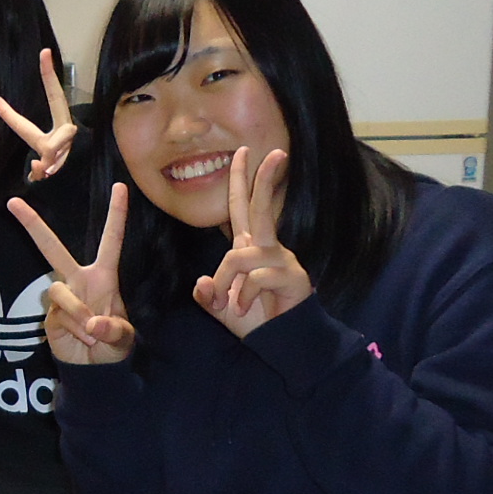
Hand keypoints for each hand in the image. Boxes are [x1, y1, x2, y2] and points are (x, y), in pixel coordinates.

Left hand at [0, 48, 79, 182]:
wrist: (73, 174)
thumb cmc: (52, 153)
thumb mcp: (35, 137)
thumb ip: (16, 120)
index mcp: (60, 120)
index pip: (55, 94)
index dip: (49, 75)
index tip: (44, 52)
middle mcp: (67, 133)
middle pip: (66, 131)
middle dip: (57, 140)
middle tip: (52, 144)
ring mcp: (68, 150)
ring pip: (55, 152)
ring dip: (46, 162)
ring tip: (38, 166)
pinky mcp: (65, 165)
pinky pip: (49, 168)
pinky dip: (40, 171)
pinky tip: (36, 174)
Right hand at [9, 182, 133, 365]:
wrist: (93, 368)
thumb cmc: (113, 345)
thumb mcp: (124, 338)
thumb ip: (114, 329)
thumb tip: (93, 324)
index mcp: (103, 276)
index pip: (111, 240)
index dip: (116, 214)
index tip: (120, 186)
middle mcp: (79, 279)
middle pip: (52, 247)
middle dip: (33, 225)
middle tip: (13, 203)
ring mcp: (62, 295)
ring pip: (60, 290)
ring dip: (78, 312)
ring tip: (91, 333)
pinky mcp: (50, 313)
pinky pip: (59, 313)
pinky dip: (74, 328)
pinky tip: (82, 338)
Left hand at [192, 147, 310, 337]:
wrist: (278, 342)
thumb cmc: (252, 320)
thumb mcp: (220, 306)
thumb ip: (207, 294)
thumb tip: (201, 283)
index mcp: (249, 247)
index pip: (242, 207)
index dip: (241, 180)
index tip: (243, 152)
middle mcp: (266, 247)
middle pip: (260, 207)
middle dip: (265, 179)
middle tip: (275, 151)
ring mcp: (281, 260)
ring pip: (239, 256)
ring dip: (225, 282)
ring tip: (227, 304)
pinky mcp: (291, 276)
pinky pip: (254, 278)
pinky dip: (242, 296)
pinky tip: (244, 309)